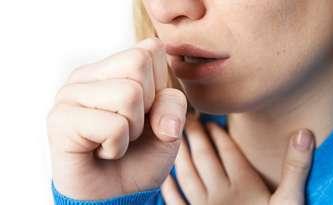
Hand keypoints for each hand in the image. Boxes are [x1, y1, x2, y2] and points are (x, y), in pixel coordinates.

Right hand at [47, 38, 187, 199]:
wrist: (117, 190)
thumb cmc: (141, 154)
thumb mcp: (169, 127)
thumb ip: (173, 107)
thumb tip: (163, 117)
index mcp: (113, 67)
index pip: (151, 49)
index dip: (160, 88)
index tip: (146, 112)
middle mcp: (88, 74)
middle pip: (139, 63)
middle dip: (147, 107)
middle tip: (129, 128)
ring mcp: (70, 94)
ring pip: (128, 93)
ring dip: (132, 130)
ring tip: (115, 140)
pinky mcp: (60, 120)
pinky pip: (113, 125)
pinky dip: (117, 147)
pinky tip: (102, 151)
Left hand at [161, 114, 313, 204]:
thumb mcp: (292, 202)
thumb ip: (296, 169)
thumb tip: (304, 133)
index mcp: (245, 185)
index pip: (228, 152)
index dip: (218, 134)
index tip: (209, 121)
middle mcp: (222, 193)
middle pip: (205, 158)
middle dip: (196, 136)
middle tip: (187, 119)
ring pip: (188, 176)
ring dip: (181, 156)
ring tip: (175, 139)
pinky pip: (177, 203)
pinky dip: (170, 189)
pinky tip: (165, 178)